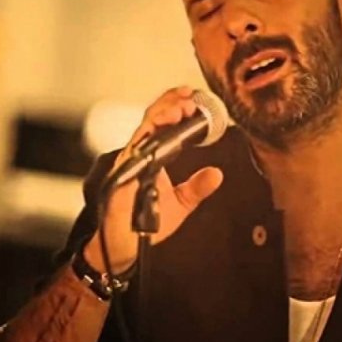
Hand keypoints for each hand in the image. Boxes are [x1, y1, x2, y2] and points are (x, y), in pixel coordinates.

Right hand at [84, 86, 223, 273]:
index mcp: (153, 156)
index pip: (163, 123)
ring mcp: (131, 160)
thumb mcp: (181, 204)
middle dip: (171, 102)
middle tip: (190, 96)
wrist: (126, 245)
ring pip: (145, 126)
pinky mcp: (124, 170)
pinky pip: (136, 145)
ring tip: (182, 106)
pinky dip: (150, 131)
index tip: (193, 97)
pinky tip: (164, 123)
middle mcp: (140, 153)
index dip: (175, 106)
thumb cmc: (146, 224)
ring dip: (164, 112)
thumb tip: (217, 174)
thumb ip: (197, 187)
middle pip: (153, 117)